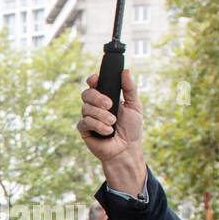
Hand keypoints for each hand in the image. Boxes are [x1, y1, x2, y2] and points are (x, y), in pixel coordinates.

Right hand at [77, 69, 146, 195]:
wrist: (126, 149)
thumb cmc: (131, 128)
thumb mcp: (134, 105)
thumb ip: (130, 88)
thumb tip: (125, 71)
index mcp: (106, 98)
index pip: (94, 84)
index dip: (92, 80)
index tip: (96, 80)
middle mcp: (94, 106)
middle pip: (86, 94)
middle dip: (97, 98)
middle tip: (110, 105)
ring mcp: (88, 117)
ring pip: (86, 108)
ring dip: (101, 115)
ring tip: (113, 123)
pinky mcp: (84, 130)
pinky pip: (85, 122)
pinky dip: (98, 126)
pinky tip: (107, 132)